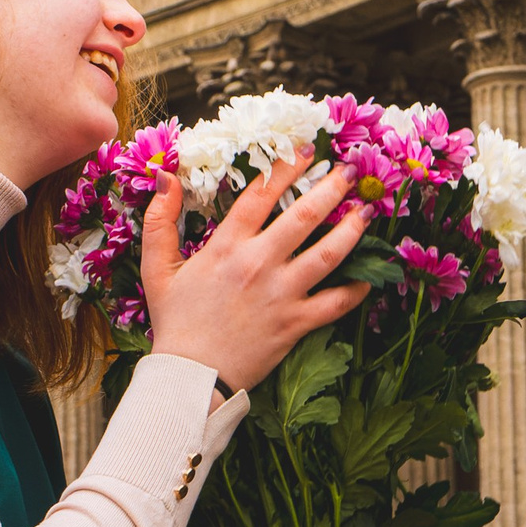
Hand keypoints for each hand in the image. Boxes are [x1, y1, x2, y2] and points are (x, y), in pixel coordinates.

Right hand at [140, 148, 369, 393]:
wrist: (191, 376)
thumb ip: (160, 221)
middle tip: (347, 172)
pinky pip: (336, 302)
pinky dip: (356, 289)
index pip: (261, 194)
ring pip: (328, 253)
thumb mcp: (156, 269)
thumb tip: (166, 179)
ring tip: (366, 211)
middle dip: (330, 188)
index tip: (306, 150)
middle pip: (304, 215)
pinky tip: (369, 276)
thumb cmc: (176, 322)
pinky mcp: (296, 323)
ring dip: (351, 229)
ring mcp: (281, 293)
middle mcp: (258, 263)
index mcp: (226, 246)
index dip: (286, 167)